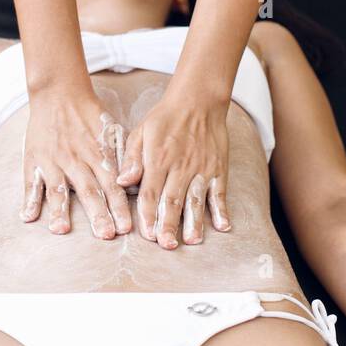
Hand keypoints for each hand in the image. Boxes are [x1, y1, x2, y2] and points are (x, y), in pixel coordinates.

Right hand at [21, 82, 131, 237]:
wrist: (59, 92)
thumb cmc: (89, 115)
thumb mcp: (113, 130)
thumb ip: (123, 156)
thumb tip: (133, 183)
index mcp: (97, 154)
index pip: (112, 185)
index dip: (119, 206)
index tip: (126, 228)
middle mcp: (76, 159)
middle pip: (89, 191)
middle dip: (98, 214)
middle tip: (105, 235)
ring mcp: (53, 160)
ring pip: (58, 188)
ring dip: (59, 210)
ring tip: (60, 229)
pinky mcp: (34, 159)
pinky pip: (31, 182)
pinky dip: (28, 199)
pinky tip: (28, 217)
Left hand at [117, 91, 230, 247]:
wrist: (198, 100)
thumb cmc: (165, 118)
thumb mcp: (141, 132)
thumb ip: (131, 158)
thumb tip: (123, 182)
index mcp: (158, 159)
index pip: (151, 192)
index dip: (148, 215)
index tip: (146, 234)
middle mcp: (181, 167)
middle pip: (173, 201)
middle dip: (169, 225)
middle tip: (166, 245)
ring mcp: (202, 168)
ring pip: (196, 199)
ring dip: (194, 222)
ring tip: (191, 241)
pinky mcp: (218, 168)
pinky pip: (220, 192)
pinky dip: (222, 210)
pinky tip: (222, 226)